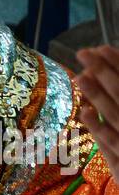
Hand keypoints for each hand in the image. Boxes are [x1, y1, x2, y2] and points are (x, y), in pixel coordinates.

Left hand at [76, 45, 118, 182]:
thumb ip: (117, 100)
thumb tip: (100, 71)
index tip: (102, 47)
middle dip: (105, 72)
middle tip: (84, 52)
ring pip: (117, 117)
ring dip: (98, 96)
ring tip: (80, 76)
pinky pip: (112, 146)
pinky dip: (98, 129)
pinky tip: (84, 112)